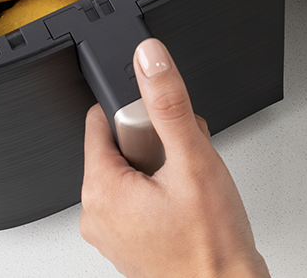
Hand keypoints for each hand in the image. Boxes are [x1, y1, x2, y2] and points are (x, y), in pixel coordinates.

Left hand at [79, 38, 265, 277]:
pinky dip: (162, 195)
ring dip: (163, 170)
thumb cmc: (210, 245)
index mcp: (99, 189)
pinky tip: (187, 206)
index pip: (100, 120)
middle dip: (156, 144)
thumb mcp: (193, 160)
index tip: (163, 128)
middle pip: (119, 148)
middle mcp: (96, 214)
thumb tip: (149, 59)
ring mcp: (112, 233)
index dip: (137, 115)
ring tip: (190, 189)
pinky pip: (139, 202)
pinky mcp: (129, 244)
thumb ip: (168, 104)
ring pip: (133, 175)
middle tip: (186, 164)